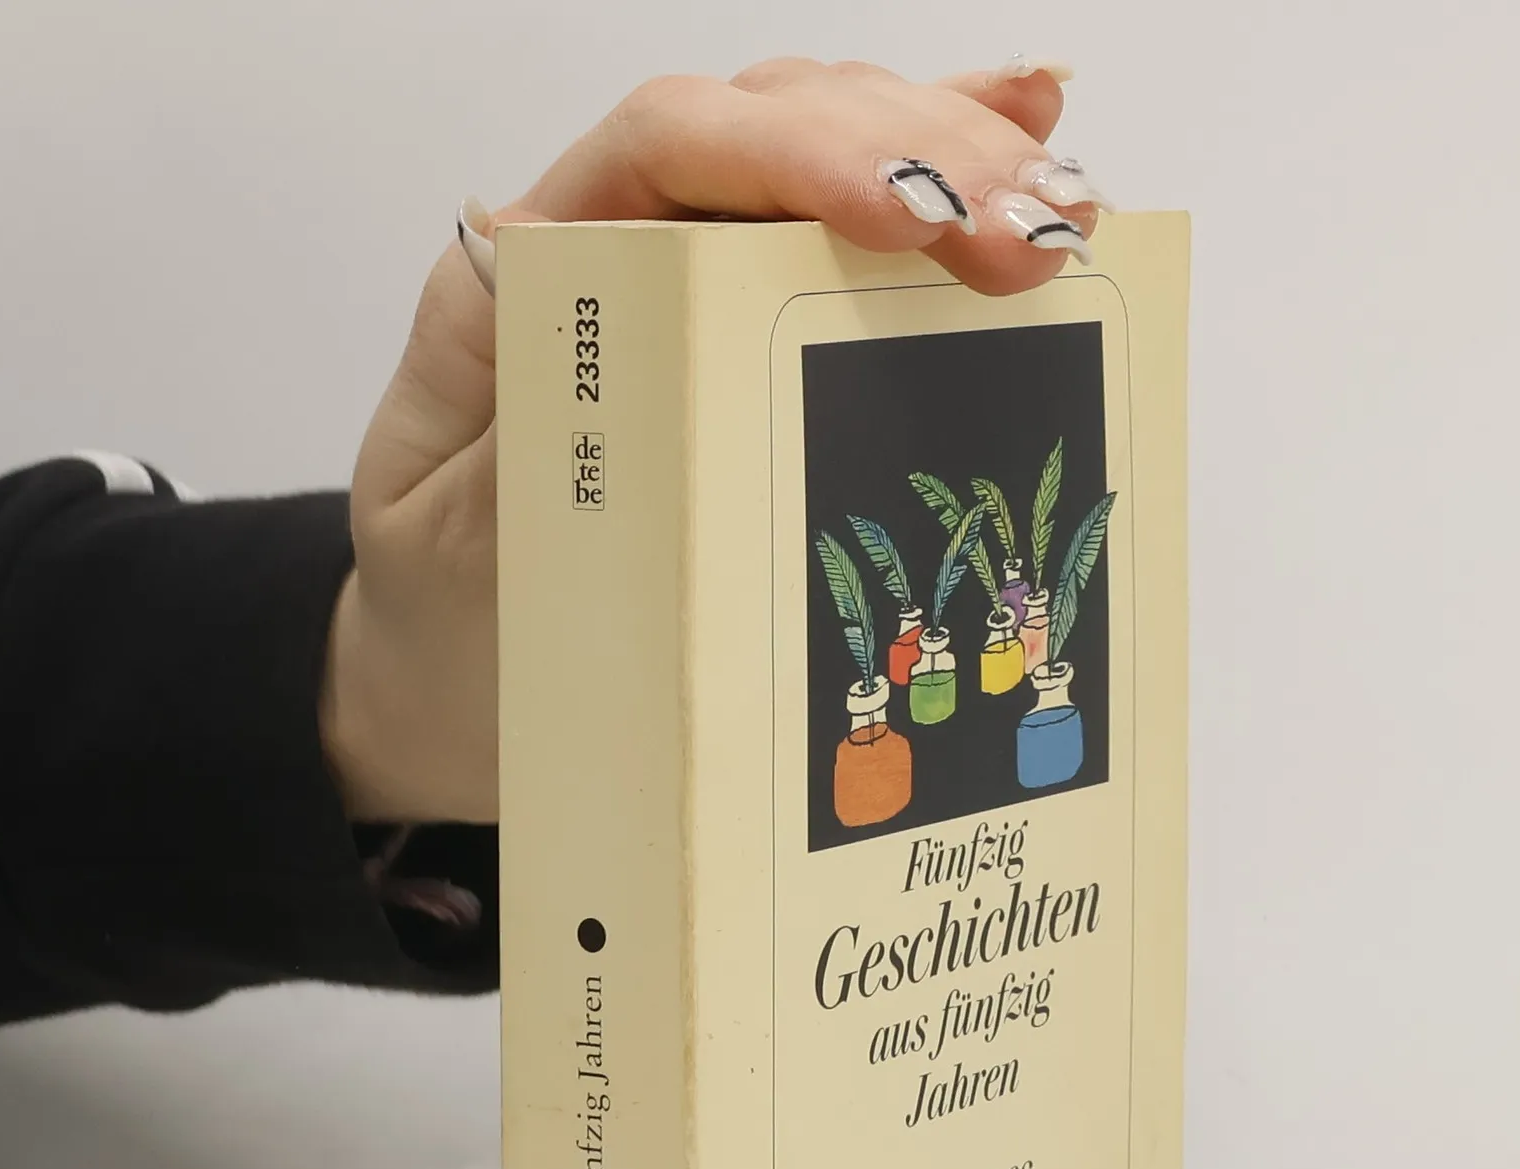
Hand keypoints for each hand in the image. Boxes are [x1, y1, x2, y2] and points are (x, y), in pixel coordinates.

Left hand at [321, 57, 1105, 823]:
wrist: (465, 693)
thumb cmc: (457, 626)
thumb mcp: (460, 542)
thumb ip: (505, 417)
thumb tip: (548, 266)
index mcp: (528, 284)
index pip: (669, 149)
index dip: (795, 153)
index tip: (903, 216)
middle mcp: (616, 253)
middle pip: (777, 124)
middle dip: (916, 154)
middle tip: (1028, 237)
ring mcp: (693, 285)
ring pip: (834, 155)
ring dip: (958, 162)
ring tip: (1062, 212)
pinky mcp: (751, 337)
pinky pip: (853, 234)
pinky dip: (946, 180)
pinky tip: (1030, 135)